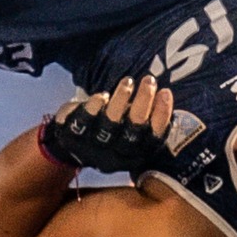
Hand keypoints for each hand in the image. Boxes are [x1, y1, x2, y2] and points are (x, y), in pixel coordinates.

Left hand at [41, 74, 174, 174]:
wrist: (71, 146)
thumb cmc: (110, 132)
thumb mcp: (128, 131)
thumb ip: (146, 120)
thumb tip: (165, 96)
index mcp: (133, 155)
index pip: (152, 139)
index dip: (161, 117)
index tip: (166, 92)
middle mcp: (115, 155)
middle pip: (133, 132)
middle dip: (143, 104)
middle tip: (150, 80)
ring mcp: (93, 147)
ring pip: (109, 126)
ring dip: (120, 101)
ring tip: (128, 81)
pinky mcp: (73, 135)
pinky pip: (82, 122)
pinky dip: (93, 108)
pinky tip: (102, 96)